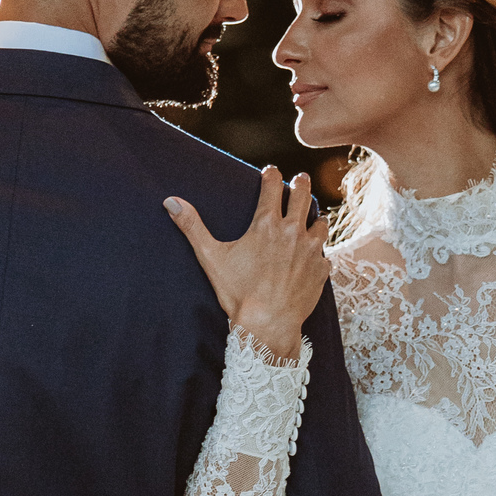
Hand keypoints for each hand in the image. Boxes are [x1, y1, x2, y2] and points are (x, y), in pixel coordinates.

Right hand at [164, 166, 328, 360]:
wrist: (268, 324)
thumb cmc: (239, 292)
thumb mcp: (211, 257)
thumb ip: (192, 226)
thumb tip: (171, 201)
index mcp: (267, 224)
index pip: (272, 185)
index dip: (271, 174)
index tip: (270, 170)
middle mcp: (293, 232)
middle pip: (302, 195)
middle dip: (300, 183)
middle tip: (300, 178)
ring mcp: (311, 250)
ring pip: (320, 222)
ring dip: (315, 217)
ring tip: (313, 216)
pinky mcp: (321, 270)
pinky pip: (324, 255)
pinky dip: (319, 253)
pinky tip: (314, 256)